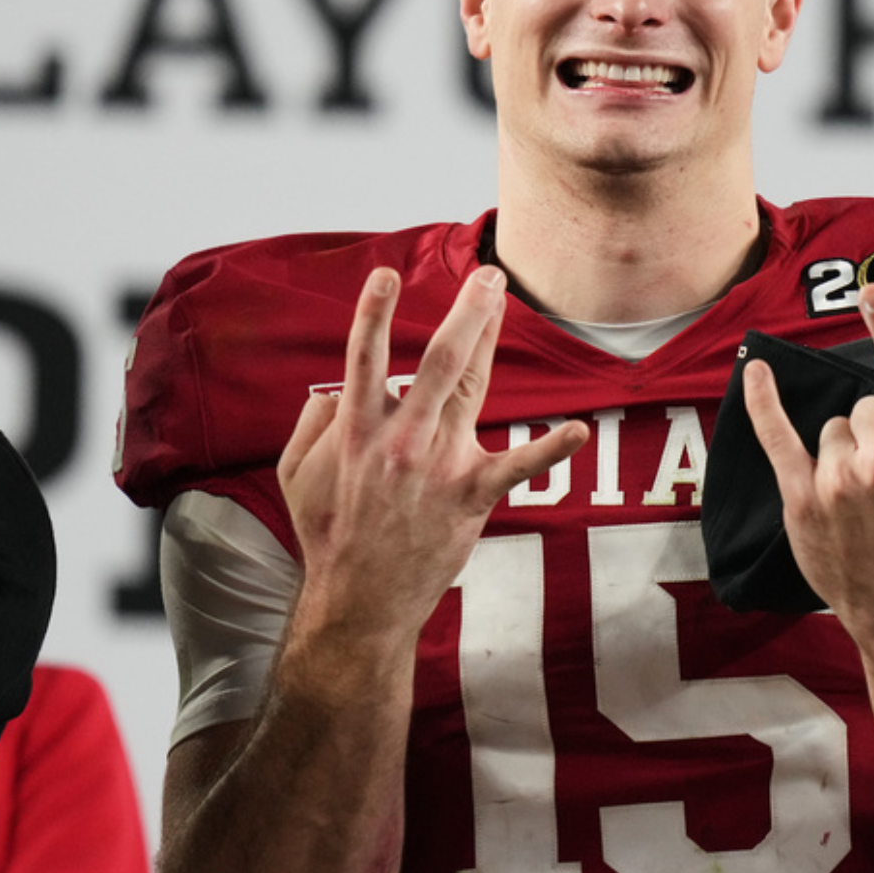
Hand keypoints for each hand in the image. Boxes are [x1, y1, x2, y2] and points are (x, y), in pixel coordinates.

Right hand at [277, 266, 586, 636]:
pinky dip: (550, 449)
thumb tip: (331, 391)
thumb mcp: (293, 474)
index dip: (374, 312)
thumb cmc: (327, 534)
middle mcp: (399, 438)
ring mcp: (437, 465)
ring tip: (502, 300)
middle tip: (486, 276)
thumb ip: (309, 424)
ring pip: (469, 387)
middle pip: (436, 360)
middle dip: (464, 312)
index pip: (364, 357)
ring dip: (488, 339)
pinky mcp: (469, 495)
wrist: (358, 599)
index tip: (385, 273)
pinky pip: (516, 467)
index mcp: (355, 429)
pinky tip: (579, 430)